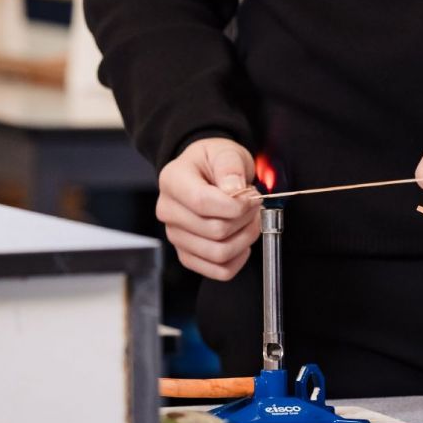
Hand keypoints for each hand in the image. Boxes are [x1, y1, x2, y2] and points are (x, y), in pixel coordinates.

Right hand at [157, 137, 260, 279]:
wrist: (206, 172)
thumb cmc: (214, 162)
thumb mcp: (226, 151)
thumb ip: (230, 166)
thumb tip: (234, 191)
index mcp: (172, 180)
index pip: (202, 202)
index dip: (235, 204)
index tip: (252, 196)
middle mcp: (168, 210)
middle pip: (214, 230)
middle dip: (245, 218)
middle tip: (254, 203)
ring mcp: (176, 236)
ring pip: (219, 253)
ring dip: (246, 237)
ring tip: (250, 218)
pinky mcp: (187, 254)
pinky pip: (219, 270)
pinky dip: (239, 258)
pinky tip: (242, 238)